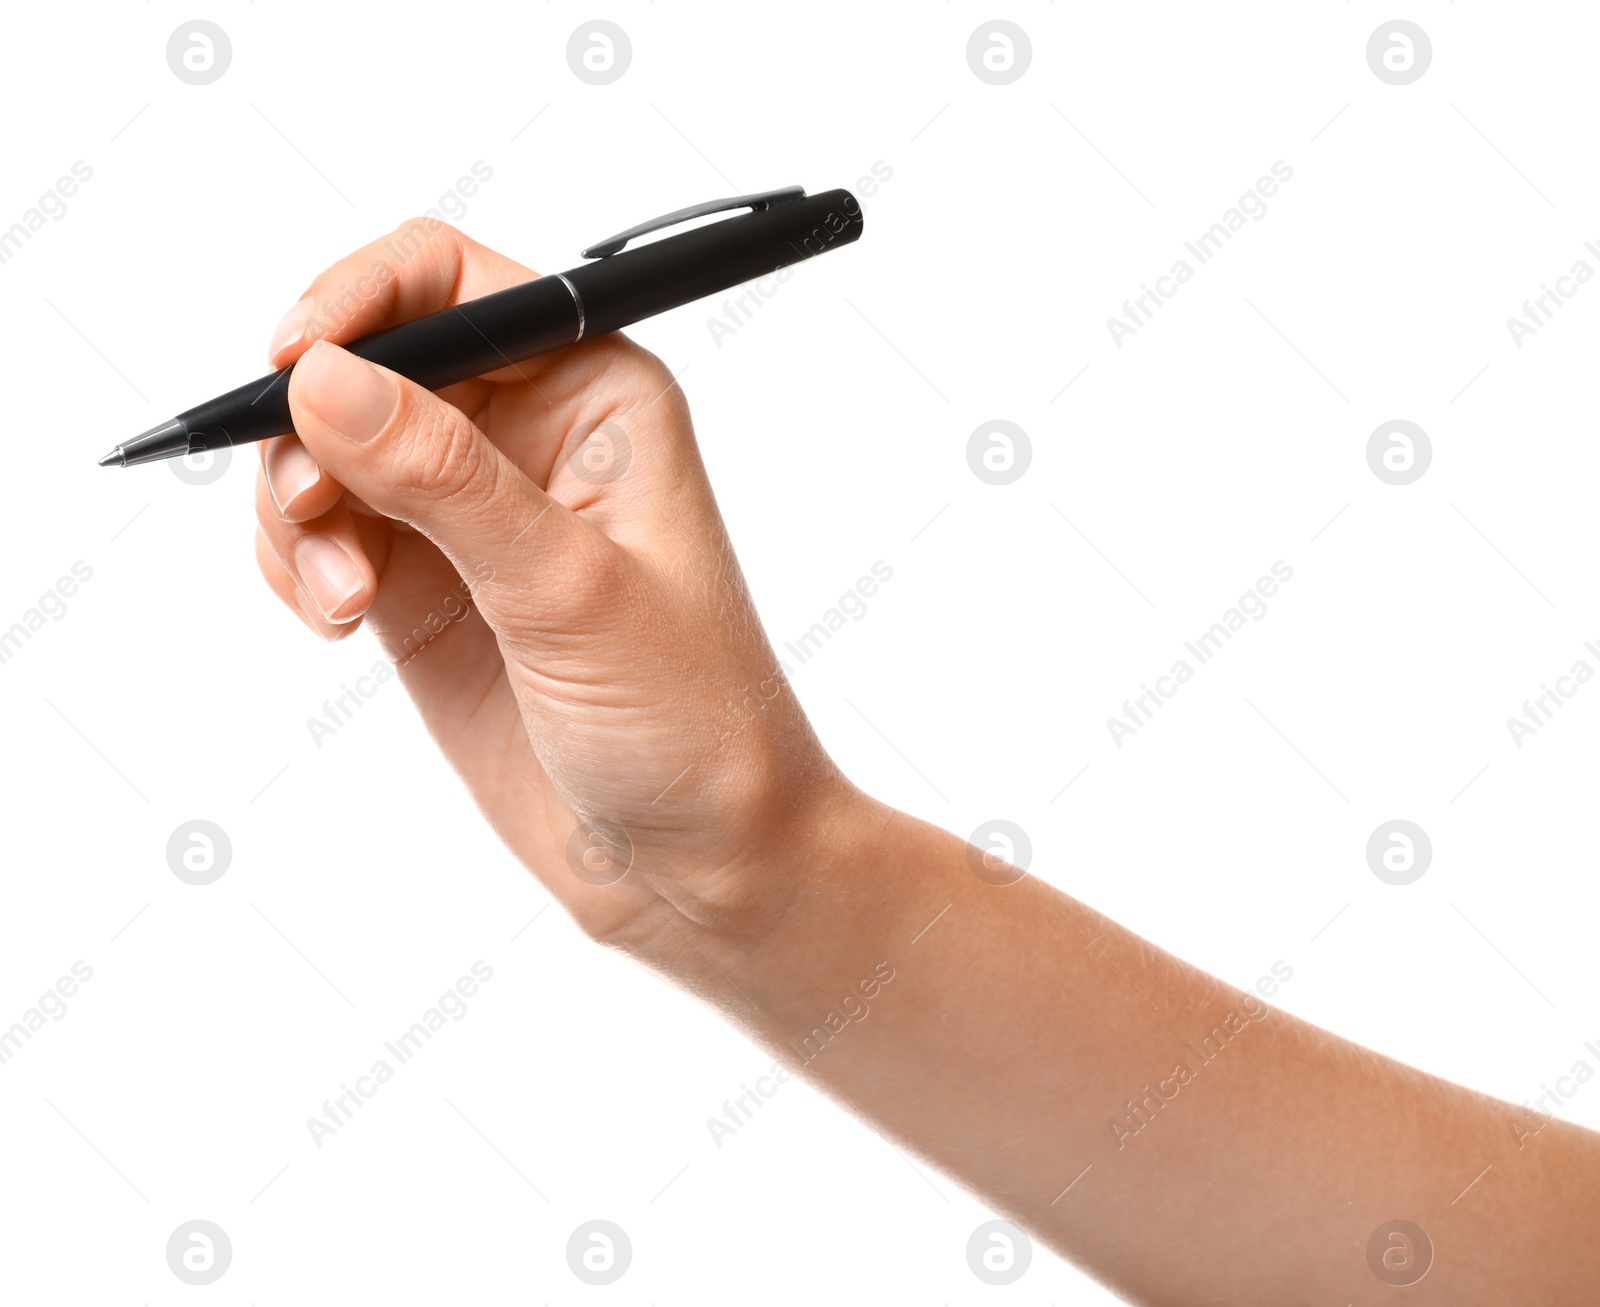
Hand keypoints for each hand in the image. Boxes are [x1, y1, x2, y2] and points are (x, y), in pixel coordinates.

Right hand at [253, 218, 851, 949]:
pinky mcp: (428, 588)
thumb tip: (322, 377)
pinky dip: (299, 563)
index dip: (358, 301)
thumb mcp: (569, 590)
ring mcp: (471, 515)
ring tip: (340, 601)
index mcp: (596, 393)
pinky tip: (333, 620)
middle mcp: (530, 435)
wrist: (702, 863)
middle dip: (313, 426)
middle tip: (310, 509)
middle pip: (368, 364)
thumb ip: (444, 480)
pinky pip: (322, 536)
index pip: (452, 281)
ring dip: (300, 512)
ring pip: (328, 452)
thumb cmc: (693, 721)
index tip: (289, 365)